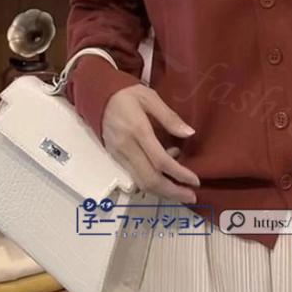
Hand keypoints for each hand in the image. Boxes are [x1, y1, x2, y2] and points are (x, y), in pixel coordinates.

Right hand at [101, 84, 199, 203]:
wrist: (96, 95)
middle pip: (150, 179)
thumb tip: (189, 134)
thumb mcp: (150, 97)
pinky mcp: (115, 158)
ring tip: (182, 192)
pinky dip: (152, 182)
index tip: (195, 181)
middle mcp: (126, 147)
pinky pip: (135, 176)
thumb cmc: (126, 93)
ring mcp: (118, 155)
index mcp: (137, 131)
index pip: (160, 161)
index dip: (179, 174)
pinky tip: (166, 175)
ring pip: (141, 182)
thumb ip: (170, 117)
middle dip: (172, 192)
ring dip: (163, 191)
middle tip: (191, 197)